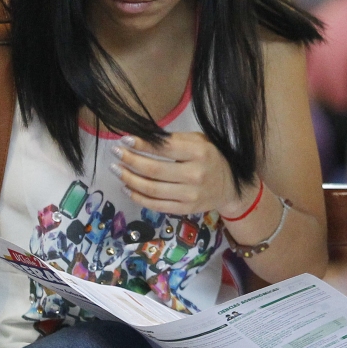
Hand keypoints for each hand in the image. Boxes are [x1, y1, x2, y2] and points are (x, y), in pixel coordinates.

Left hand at [112, 133, 252, 215]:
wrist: (230, 186)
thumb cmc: (211, 158)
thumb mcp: (200, 141)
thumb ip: (175, 140)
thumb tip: (143, 138)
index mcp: (199, 153)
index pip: (164, 148)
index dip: (141, 144)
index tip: (124, 139)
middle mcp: (195, 174)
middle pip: (153, 169)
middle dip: (130, 160)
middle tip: (115, 153)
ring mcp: (190, 195)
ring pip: (151, 189)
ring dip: (129, 179)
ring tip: (117, 170)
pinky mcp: (185, 209)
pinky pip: (156, 205)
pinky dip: (138, 196)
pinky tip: (127, 187)